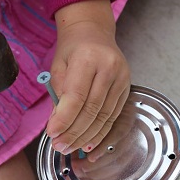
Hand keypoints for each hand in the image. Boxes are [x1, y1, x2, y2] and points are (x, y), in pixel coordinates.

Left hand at [47, 0, 130, 154]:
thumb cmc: (73, 48)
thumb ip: (57, 94)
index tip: (52, 134)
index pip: (76, 95)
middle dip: (74, 132)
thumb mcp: (58, 66)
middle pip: (92, 109)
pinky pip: (113, 116)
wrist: (94, 32)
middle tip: (59, 146)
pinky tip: (88, 143)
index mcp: (88, 58)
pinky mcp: (127, 88)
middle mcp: (109, 68)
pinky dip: (100, 132)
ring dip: (85, 136)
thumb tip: (57, 125)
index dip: (64, 118)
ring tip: (69, 147)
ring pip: (104, 116)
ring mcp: (122, 78)